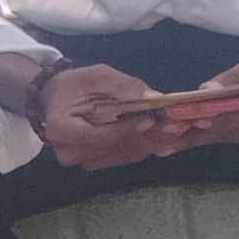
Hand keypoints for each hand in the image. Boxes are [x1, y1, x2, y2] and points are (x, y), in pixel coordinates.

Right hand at [35, 63, 186, 172]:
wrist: (58, 99)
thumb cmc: (76, 84)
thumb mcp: (97, 76)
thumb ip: (123, 86)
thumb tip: (154, 98)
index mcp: (61, 129)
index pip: (100, 135)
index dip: (127, 128)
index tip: (150, 119)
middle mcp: (70, 152)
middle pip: (118, 147)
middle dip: (151, 136)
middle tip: (179, 125)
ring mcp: (84, 160)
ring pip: (127, 154)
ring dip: (155, 142)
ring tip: (179, 127)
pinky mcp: (98, 162)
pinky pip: (128, 155)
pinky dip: (149, 144)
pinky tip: (168, 134)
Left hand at [176, 34, 238, 150]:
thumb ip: (234, 77)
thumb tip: (206, 91)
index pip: (237, 116)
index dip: (207, 119)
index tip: (179, 122)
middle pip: (229, 131)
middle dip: (194, 132)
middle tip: (163, 137)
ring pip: (231, 136)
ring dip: (201, 134)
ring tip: (169, 137)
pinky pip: (237, 137)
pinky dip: (216, 133)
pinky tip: (193, 132)